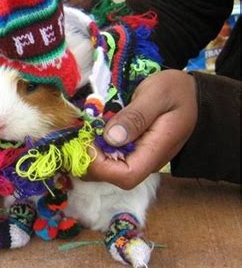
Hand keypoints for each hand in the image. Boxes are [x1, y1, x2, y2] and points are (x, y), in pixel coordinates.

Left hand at [85, 70, 197, 188]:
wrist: (191, 92)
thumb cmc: (175, 90)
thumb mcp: (156, 94)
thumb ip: (135, 116)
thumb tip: (111, 138)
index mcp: (157, 150)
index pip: (126, 176)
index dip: (101, 165)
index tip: (88, 140)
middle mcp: (146, 161)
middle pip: (112, 177)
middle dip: (89, 159)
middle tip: (78, 133)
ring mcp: (139, 157)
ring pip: (107, 169)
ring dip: (89, 153)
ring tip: (81, 130)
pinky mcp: (132, 150)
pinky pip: (109, 157)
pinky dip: (94, 147)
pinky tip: (90, 130)